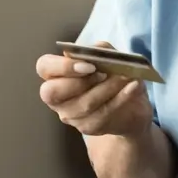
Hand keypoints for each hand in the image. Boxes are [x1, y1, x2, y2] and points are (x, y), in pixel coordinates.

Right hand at [36, 42, 153, 137]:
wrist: (131, 107)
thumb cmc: (113, 77)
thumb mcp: (109, 58)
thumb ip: (101, 50)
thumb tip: (97, 50)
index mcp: (56, 75)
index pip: (44, 67)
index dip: (62, 66)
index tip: (88, 64)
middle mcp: (58, 98)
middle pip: (52, 92)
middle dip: (79, 81)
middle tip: (103, 73)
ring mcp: (72, 116)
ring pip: (83, 104)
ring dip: (107, 87)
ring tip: (126, 76)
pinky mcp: (89, 127)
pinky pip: (103, 114)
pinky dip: (121, 98)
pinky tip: (133, 86)